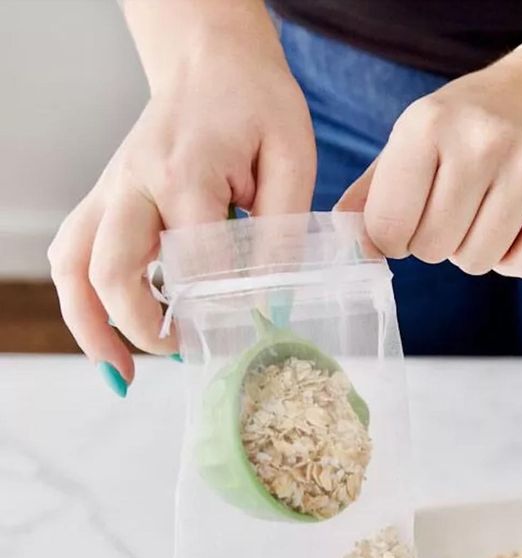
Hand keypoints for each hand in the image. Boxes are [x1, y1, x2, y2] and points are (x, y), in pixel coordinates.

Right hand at [49, 0, 315, 390]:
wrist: (211, 61)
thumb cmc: (256, 104)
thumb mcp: (292, 159)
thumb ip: (283, 232)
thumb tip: (273, 306)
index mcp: (185, 172)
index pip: (194, 263)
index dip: (218, 309)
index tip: (246, 336)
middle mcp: (134, 183)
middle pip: (110, 272)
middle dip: (141, 329)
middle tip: (184, 356)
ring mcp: (110, 191)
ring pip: (73, 267)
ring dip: (89, 326)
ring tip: (122, 373)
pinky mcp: (104, 199)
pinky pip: (72, 255)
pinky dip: (80, 300)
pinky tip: (106, 334)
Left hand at [336, 39, 521, 279]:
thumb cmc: (465, 131)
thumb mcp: (409, 144)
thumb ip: (370, 198)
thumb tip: (345, 247)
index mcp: (426, 124)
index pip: (388, 231)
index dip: (395, 239)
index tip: (409, 220)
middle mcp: (481, 139)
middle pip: (435, 250)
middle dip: (438, 243)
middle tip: (458, 208)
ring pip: (478, 262)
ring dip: (477, 251)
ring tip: (489, 208)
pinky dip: (517, 258)